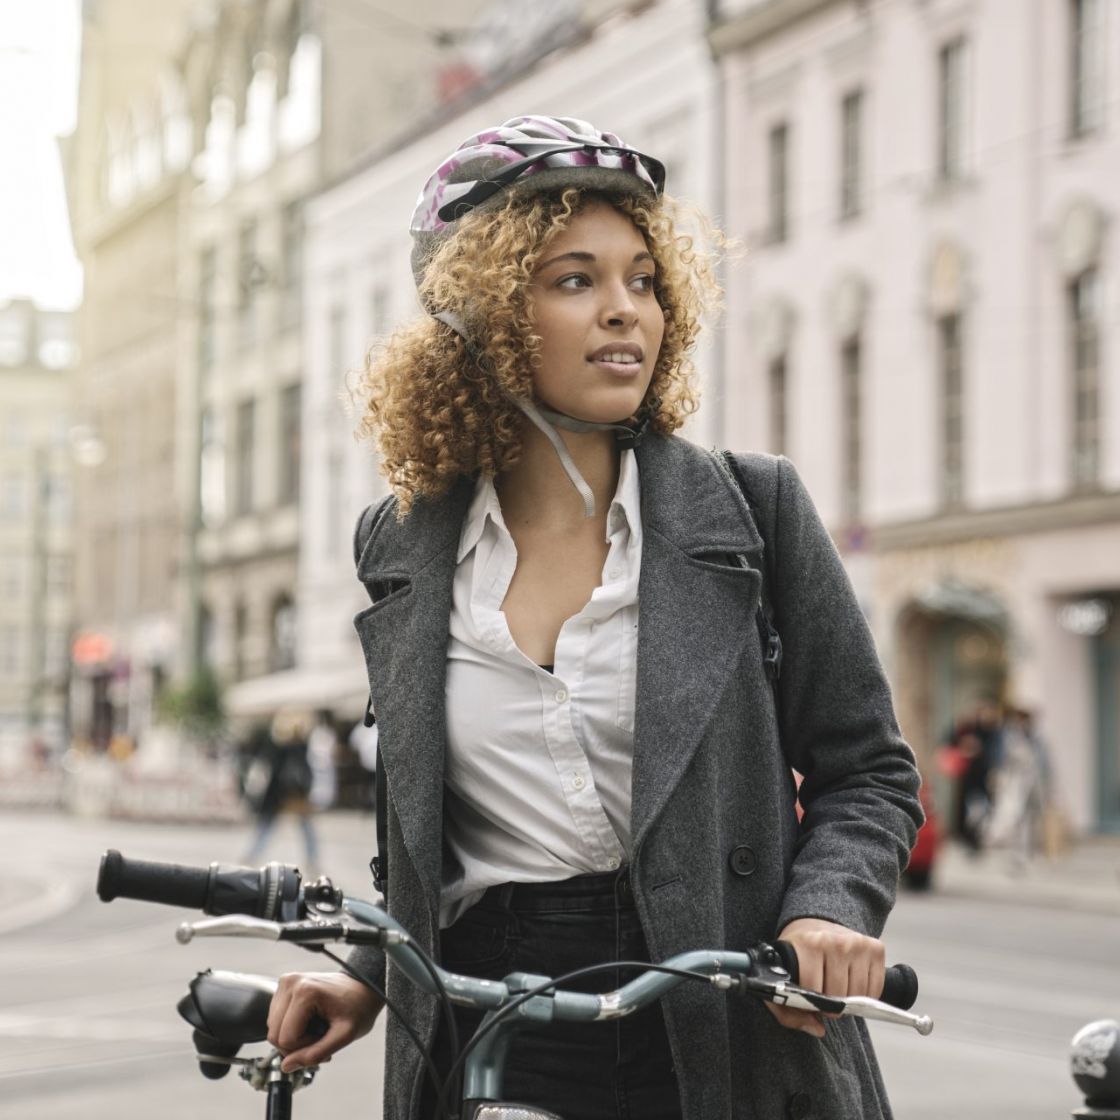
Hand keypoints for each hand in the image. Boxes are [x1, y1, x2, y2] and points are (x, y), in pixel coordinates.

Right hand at [267, 971, 383, 1071]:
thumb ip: (316, 1053)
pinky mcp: (284, 986)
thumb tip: (286, 1066)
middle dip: (296, 1046)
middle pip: (274, 1035)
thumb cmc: (358, 1007)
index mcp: (304, 991)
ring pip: (273, 1028)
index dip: (304, 1049)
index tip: (325, 1041)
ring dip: (293, 1037)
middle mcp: (290, 982)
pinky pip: (276, 1019)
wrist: (362, 987)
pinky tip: (309, 1022)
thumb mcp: (345, 1035)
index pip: (286, 1039)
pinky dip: (290, 1027)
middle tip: (321, 1040)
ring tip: (317, 1030)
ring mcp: (285, 982)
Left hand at [765, 918, 884, 1038]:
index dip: (811, 1003)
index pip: (813, 989)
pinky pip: (876, 988)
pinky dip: (865, 995)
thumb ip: (787, 1010)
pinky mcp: (876, 948)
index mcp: (809, 944)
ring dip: (848, 1000)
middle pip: (838, 995)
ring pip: (859, 994)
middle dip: (830, 1004)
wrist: (815, 924)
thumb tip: (817, 1029)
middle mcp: (835, 941)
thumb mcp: (782, 975)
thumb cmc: (799, 953)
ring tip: (837, 989)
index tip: (809, 999)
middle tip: (824, 995)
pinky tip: (852, 984)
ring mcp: (858, 943)